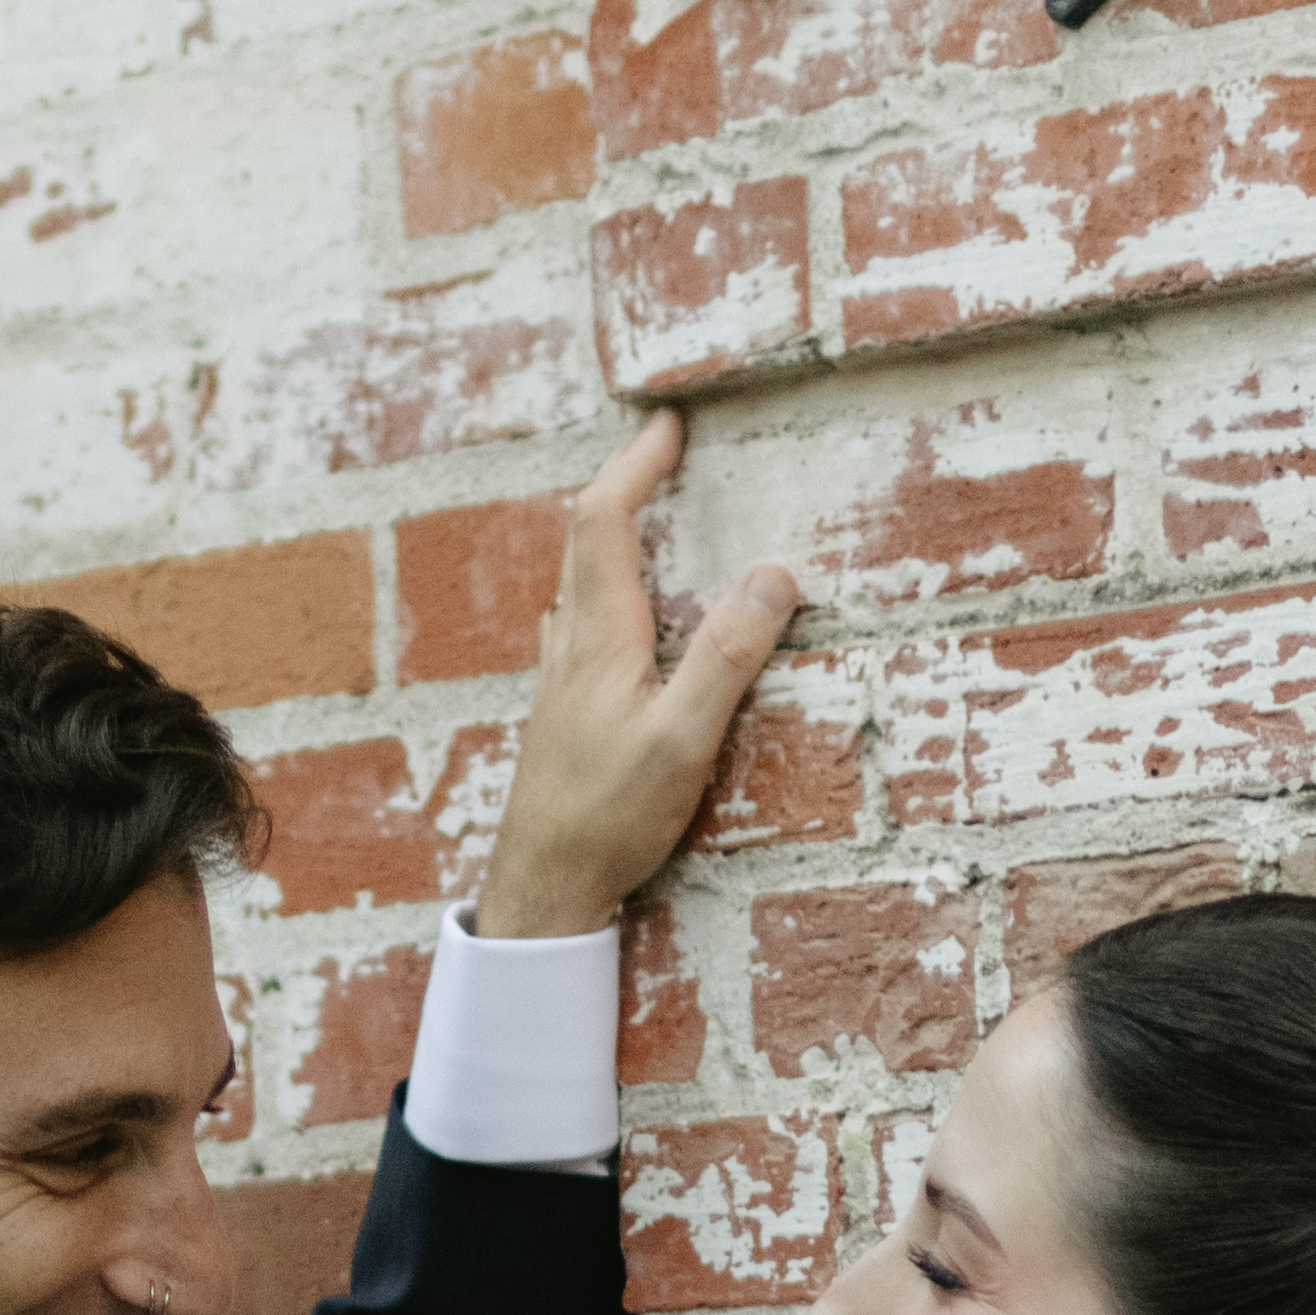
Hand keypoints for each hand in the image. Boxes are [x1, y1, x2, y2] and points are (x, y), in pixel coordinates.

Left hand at [470, 413, 799, 939]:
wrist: (541, 887)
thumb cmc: (608, 818)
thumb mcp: (683, 738)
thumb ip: (728, 655)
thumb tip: (774, 574)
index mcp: (599, 637)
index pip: (605, 520)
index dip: (635, 465)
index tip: (669, 427)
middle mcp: (570, 647)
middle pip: (584, 541)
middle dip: (625, 487)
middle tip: (664, 456)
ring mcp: (560, 681)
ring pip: (576, 585)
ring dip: (610, 541)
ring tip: (648, 522)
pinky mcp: (562, 715)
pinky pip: (579, 627)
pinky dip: (604, 593)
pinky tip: (618, 622)